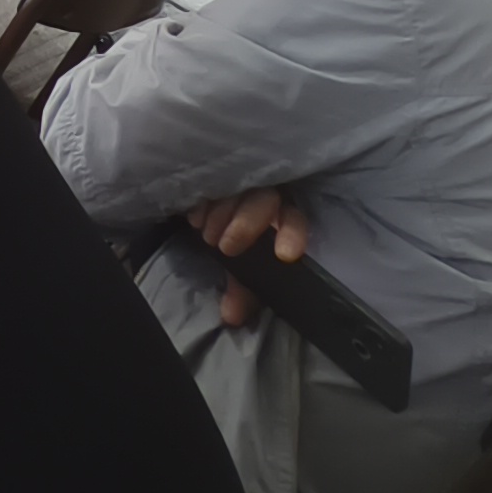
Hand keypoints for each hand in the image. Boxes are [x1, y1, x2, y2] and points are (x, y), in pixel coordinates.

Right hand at [190, 187, 310, 325]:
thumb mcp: (247, 268)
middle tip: (225, 248)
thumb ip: (244, 289)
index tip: (285, 255)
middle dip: (245, 224)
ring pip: (237, 189)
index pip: (296, 219)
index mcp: (285, 215)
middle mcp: (269, 193)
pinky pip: (212, 182)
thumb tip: (230, 317)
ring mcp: (243, 181)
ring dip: (220, 215)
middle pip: (264, 199)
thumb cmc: (247, 243)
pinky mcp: (219, 175)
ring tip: (207, 237)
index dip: (293, 234)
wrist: (229, 216)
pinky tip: (195, 220)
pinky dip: (203, 203)